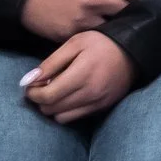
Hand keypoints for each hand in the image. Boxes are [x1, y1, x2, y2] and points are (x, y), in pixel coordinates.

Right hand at [20, 0, 142, 40]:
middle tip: (121, 11)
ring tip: (107, 21)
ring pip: (112, 26)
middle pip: (126, 11)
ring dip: (112, 24)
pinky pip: (93, 35)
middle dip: (127, 10)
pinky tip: (92, 29)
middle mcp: (95, 1)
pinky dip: (95, 33)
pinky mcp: (73, 34)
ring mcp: (84, 20)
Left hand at [20, 30, 134, 123]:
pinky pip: (76, 117)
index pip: (47, 96)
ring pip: (61, 117)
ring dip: (53, 107)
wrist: (134, 50)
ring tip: (55, 92)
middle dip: (40, 100)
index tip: (31, 85)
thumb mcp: (74, 43)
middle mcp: (89, 93)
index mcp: (81, 75)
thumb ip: (50, 63)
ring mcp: (97, 103)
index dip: (32, 93)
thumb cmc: (101, 43)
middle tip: (41, 87)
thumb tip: (27, 81)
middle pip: (51, 109)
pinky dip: (66, 110)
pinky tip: (69, 96)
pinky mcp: (103, 108)